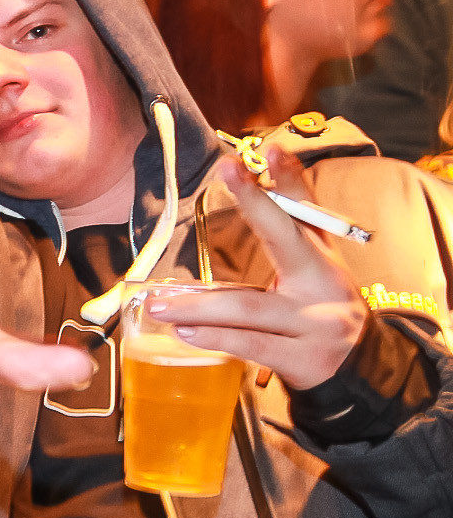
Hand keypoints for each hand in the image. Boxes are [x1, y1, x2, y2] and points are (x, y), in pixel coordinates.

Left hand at [146, 150, 365, 389]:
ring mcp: (314, 325)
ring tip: (158, 303)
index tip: (269, 147)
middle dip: (255, 203)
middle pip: (284, 241)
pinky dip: (214, 337)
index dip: (288, 180)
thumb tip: (270, 157)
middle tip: (222, 170)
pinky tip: (183, 331)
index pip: (305, 212)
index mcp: (323, 259)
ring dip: (199, 304)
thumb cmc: (322, 304)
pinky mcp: (301, 361)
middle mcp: (325, 285)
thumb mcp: (315, 262)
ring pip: (249, 307)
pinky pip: (250, 346)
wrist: (360, 369)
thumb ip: (293, 218)